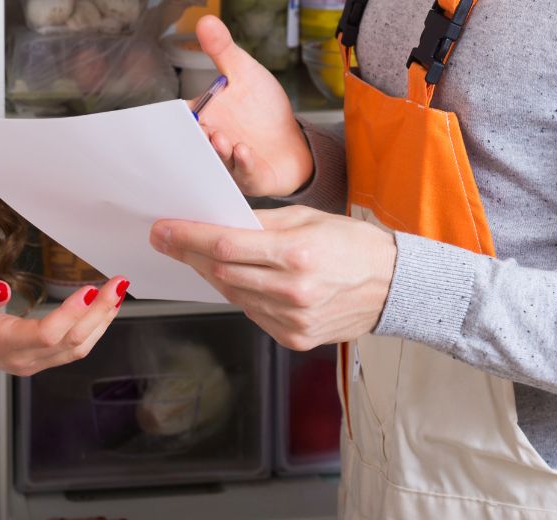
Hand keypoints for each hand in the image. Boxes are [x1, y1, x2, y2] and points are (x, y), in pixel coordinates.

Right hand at [0, 276, 127, 384]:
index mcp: (0, 343)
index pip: (45, 334)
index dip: (72, 314)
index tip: (92, 289)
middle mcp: (21, 358)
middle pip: (70, 341)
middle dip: (99, 312)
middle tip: (119, 282)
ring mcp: (32, 363)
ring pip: (78, 348)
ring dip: (102, 320)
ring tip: (119, 291)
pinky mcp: (39, 359)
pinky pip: (74, 348)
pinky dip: (94, 327)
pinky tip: (105, 307)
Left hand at [150, 207, 395, 349]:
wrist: (393, 286)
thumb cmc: (353, 246)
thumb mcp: (309, 219)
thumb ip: (261, 223)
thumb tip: (218, 222)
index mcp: (297, 254)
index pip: (225, 245)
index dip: (188, 237)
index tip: (163, 230)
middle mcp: (292, 291)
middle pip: (222, 272)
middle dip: (189, 254)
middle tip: (168, 240)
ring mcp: (293, 320)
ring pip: (233, 295)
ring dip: (213, 274)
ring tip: (201, 257)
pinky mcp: (294, 338)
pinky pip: (252, 313)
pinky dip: (241, 295)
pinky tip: (239, 280)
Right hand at [192, 15, 314, 197]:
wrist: (294, 139)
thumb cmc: (263, 109)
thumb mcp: (245, 72)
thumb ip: (223, 50)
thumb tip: (205, 19)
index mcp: (205, 117)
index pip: (182, 117)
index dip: (174, 116)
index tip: (172, 112)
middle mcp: (212, 141)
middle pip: (194, 142)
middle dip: (195, 136)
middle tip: (199, 127)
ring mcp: (229, 162)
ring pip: (217, 160)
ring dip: (217, 151)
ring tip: (221, 138)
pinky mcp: (250, 176)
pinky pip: (242, 173)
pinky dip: (242, 163)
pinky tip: (243, 151)